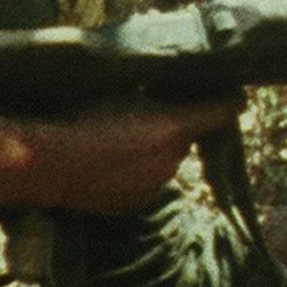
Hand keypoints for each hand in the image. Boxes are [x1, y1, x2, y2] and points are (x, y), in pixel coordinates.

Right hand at [33, 93, 241, 213]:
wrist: (50, 164)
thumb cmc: (82, 115)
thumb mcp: (120, 89)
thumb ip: (152, 89)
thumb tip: (166, 82)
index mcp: (174, 127)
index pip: (222, 112)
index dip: (230, 100)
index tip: (236, 95)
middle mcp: (173, 160)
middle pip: (186, 136)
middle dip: (174, 125)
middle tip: (146, 111)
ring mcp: (155, 186)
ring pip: (165, 160)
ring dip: (153, 149)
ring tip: (117, 138)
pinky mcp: (135, 203)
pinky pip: (145, 181)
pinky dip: (135, 170)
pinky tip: (108, 160)